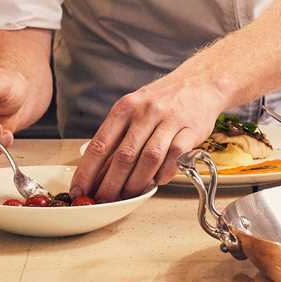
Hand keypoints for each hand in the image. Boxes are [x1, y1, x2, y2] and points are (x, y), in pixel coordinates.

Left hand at [73, 74, 225, 201]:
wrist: (200, 82)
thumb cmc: (163, 100)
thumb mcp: (134, 107)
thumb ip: (118, 135)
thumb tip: (98, 170)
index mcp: (125, 107)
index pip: (100, 144)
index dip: (88, 171)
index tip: (80, 189)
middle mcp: (145, 112)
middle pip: (124, 155)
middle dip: (110, 183)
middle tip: (102, 199)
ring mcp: (169, 120)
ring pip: (149, 158)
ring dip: (136, 182)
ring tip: (128, 195)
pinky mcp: (191, 129)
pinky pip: (175, 156)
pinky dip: (164, 173)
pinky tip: (158, 181)